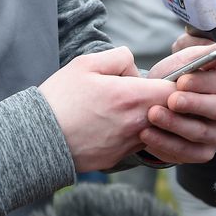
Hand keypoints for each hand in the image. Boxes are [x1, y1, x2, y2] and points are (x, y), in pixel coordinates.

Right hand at [40, 47, 175, 171]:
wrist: (39, 138)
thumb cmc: (61, 98)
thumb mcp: (86, 64)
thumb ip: (120, 57)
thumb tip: (136, 69)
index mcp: (132, 96)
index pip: (177, 91)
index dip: (176, 83)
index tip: (164, 79)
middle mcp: (138, 124)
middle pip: (171, 112)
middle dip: (164, 101)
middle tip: (145, 92)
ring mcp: (130, 144)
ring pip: (157, 128)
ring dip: (150, 117)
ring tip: (123, 108)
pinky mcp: (120, 158)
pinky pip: (138, 142)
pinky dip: (133, 132)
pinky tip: (112, 124)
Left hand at [143, 30, 215, 163]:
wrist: (155, 102)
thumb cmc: (176, 78)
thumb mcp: (191, 61)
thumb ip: (215, 52)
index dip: (202, 82)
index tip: (181, 80)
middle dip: (192, 104)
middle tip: (170, 100)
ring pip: (200, 132)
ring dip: (174, 124)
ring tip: (152, 114)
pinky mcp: (204, 153)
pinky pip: (187, 152)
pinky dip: (165, 143)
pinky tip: (146, 134)